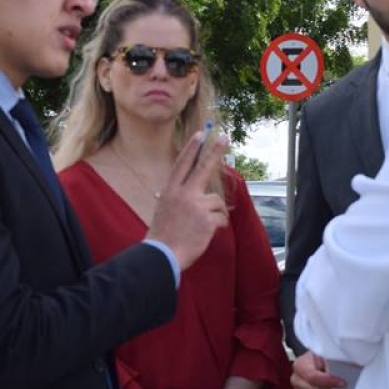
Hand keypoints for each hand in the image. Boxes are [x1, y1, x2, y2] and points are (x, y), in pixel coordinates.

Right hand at [147, 130, 229, 270]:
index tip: (201, 134)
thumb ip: (177, 198)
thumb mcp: (163, 209)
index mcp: (170, 190)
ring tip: (200, 228)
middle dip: (214, 151)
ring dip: (214, 214)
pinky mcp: (207, 218)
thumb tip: (192, 192)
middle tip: (224, 137)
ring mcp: (196, 205)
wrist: (163, 254)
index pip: (183, 164)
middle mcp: (183, 194)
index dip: (192, 148)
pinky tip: (204, 234)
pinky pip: (221, 218)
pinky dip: (217, 226)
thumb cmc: (163, 235)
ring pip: (216, 202)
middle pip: (203, 167)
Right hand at [291, 352, 345, 388]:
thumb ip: (332, 363)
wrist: (314, 363)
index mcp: (300, 365)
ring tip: (333, 387)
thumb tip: (342, 373)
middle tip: (339, 383)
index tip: (342, 382)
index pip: (313, 377)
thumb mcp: (326, 355)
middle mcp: (296, 380)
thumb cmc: (321, 359)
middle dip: (329, 388)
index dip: (329, 381)